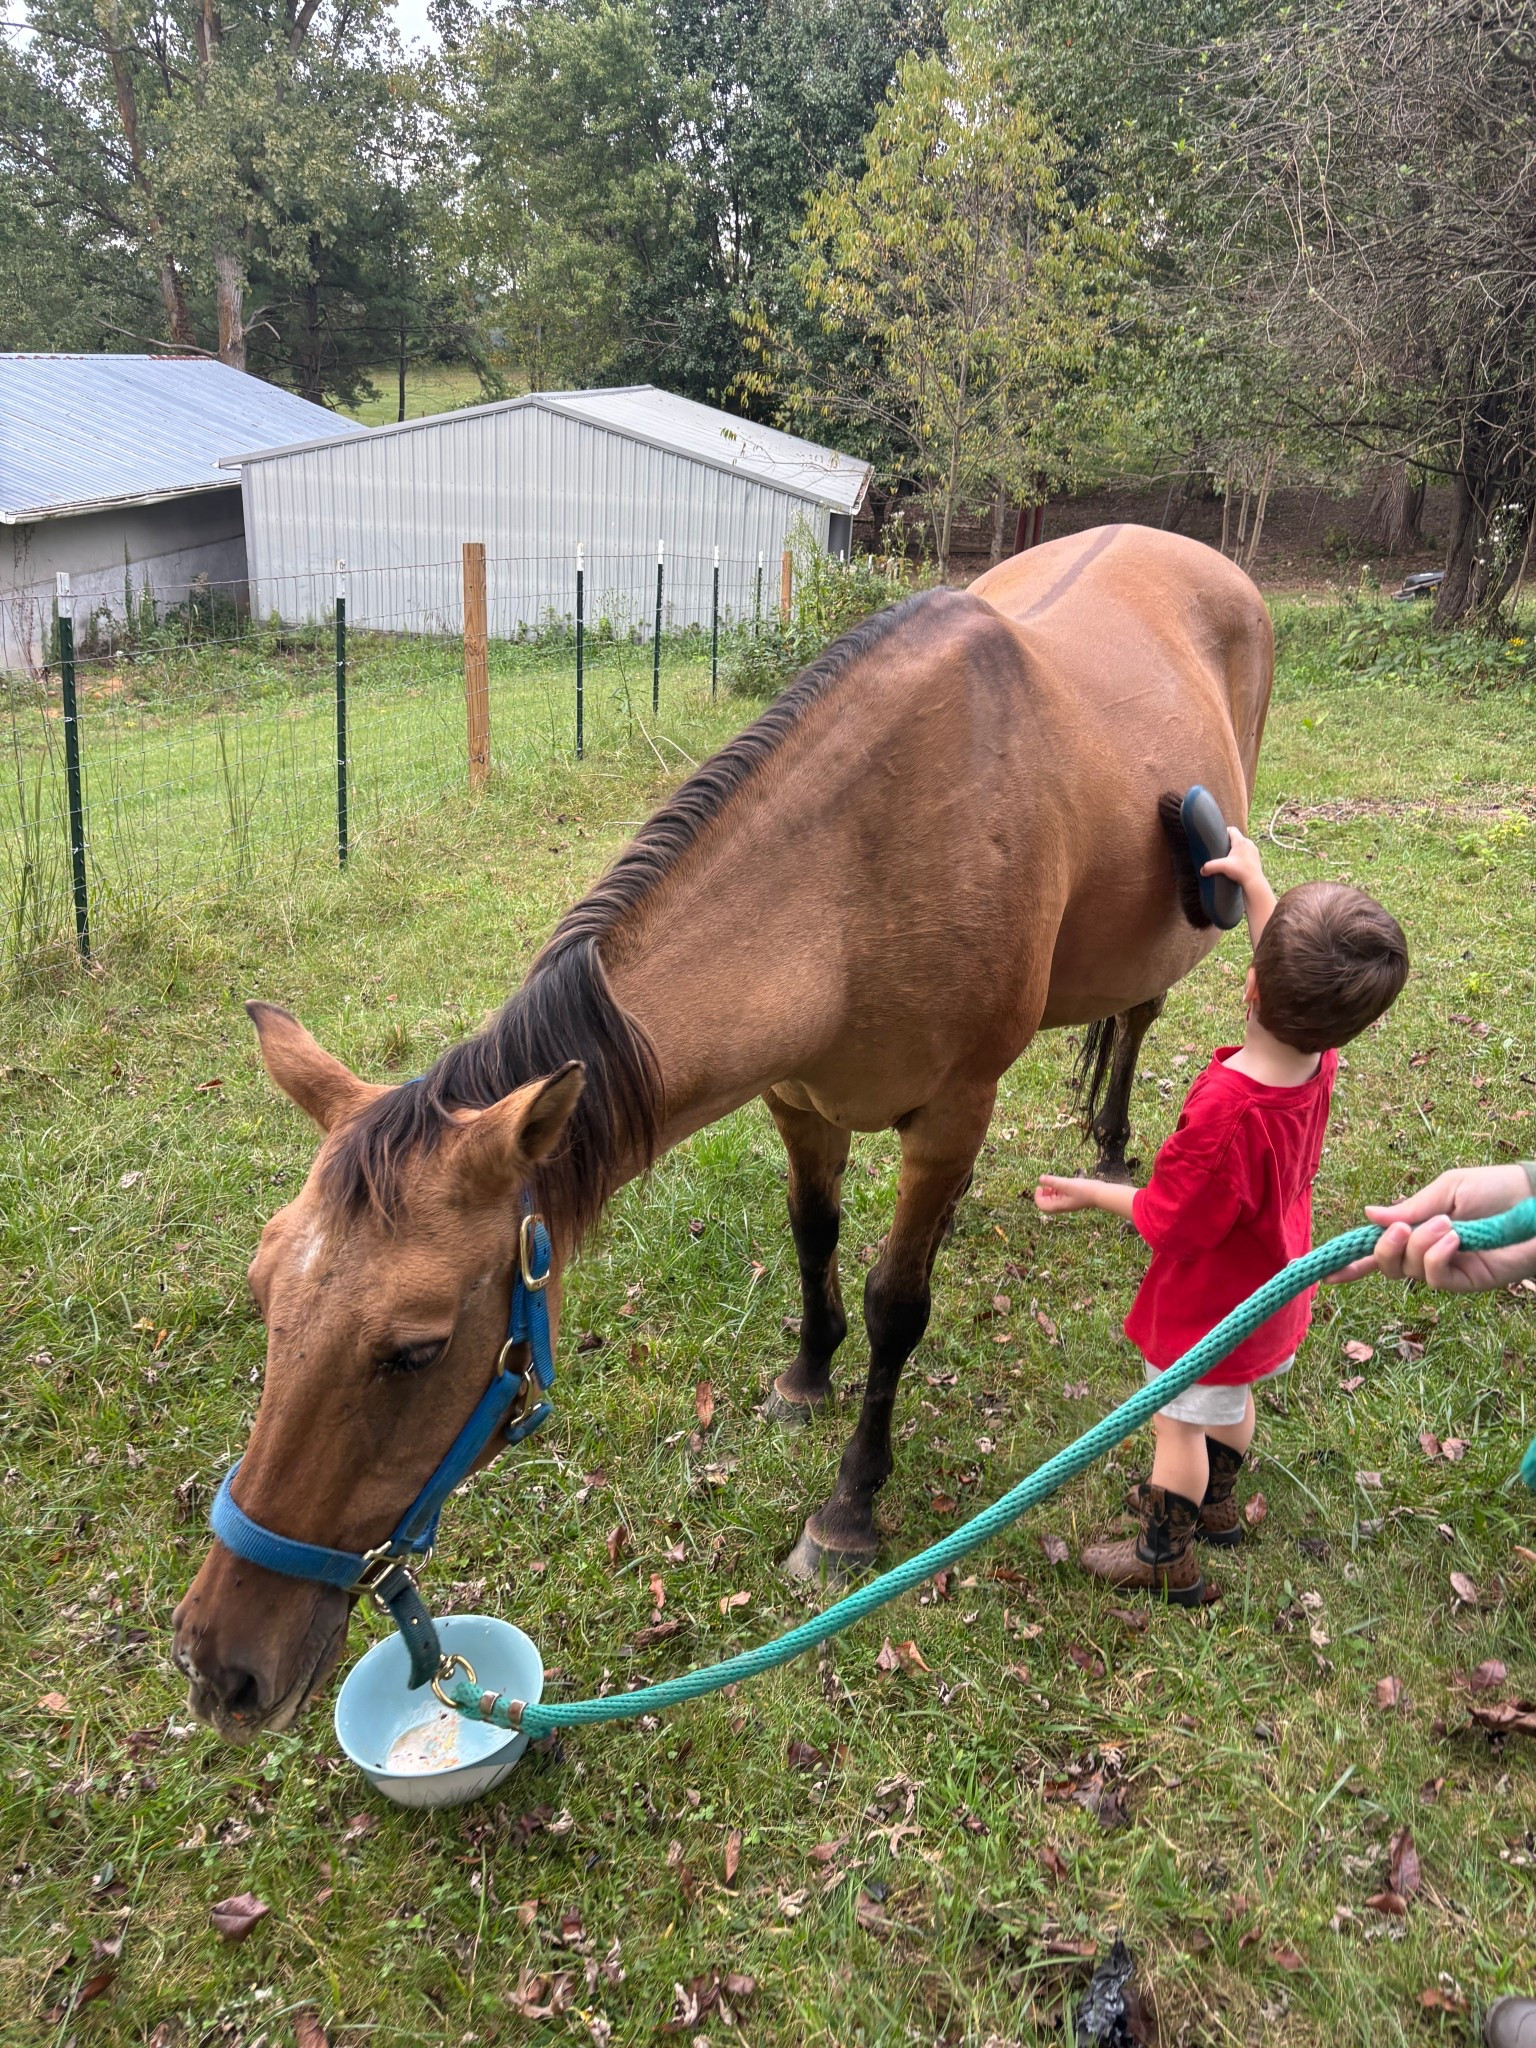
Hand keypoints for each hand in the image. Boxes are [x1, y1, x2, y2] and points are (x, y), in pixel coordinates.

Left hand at [1034, 1174, 1106, 1214]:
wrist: (1100, 1193)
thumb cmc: (1085, 1190)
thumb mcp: (1067, 1184)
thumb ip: (1053, 1182)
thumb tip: (1040, 1178)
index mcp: (1060, 1205)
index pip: (1042, 1206)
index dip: (1038, 1197)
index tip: (1039, 1187)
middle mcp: (1062, 1206)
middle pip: (1046, 1204)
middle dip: (1043, 1194)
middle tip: (1044, 1185)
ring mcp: (1067, 1203)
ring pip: (1053, 1199)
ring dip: (1050, 1192)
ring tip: (1052, 1183)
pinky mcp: (1072, 1198)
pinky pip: (1060, 1196)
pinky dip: (1057, 1190)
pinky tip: (1059, 1183)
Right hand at [1200, 824, 1266, 894]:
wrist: (1254, 881)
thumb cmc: (1240, 871)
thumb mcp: (1223, 867)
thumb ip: (1210, 866)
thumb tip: (1201, 870)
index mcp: (1240, 841)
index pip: (1232, 829)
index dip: (1224, 831)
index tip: (1218, 838)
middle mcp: (1248, 843)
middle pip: (1237, 837)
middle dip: (1229, 842)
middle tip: (1221, 848)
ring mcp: (1254, 850)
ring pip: (1243, 844)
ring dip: (1236, 848)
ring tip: (1229, 857)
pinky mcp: (1256, 857)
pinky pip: (1247, 851)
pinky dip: (1242, 854)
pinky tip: (1237, 862)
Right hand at [1329, 1163, 1535, 1287]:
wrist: (1533, 1204)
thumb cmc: (1494, 1191)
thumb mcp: (1445, 1191)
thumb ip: (1409, 1207)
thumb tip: (1368, 1214)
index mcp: (1417, 1230)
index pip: (1377, 1251)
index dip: (1349, 1263)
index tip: (1321, 1272)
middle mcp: (1426, 1254)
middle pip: (1385, 1266)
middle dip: (1384, 1248)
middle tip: (1403, 1227)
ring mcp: (1446, 1270)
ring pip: (1407, 1271)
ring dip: (1419, 1246)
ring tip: (1447, 1224)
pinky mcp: (1466, 1281)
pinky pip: (1435, 1278)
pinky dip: (1436, 1257)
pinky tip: (1455, 1238)